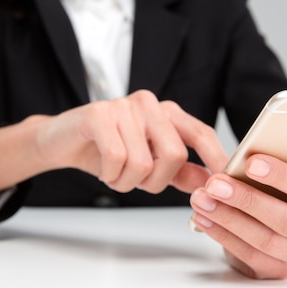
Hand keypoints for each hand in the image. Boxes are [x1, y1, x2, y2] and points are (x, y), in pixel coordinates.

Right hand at [32, 90, 227, 193]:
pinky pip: (116, 158)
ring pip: (142, 163)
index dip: (216, 157)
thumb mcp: (148, 163)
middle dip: (156, 182)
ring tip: (115, 175)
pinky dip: (110, 175)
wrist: (60, 141)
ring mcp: (123, 106)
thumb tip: (210, 183)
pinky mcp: (98, 114)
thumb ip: (180, 172)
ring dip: (127, 183)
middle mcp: (149, 104)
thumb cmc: (105, 150)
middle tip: (137, 183)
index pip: (201, 133)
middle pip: (174, 154)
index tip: (225, 183)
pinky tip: (103, 170)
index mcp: (167, 112)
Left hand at [189, 150, 286, 278]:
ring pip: (262, 239)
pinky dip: (222, 234)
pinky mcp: (276, 271)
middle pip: (284, 219)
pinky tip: (203, 218)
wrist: (275, 228)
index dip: (281, 175)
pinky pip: (247, 254)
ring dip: (226, 217)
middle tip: (215, 183)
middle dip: (245, 200)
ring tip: (202, 198)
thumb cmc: (284, 195)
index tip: (251, 162)